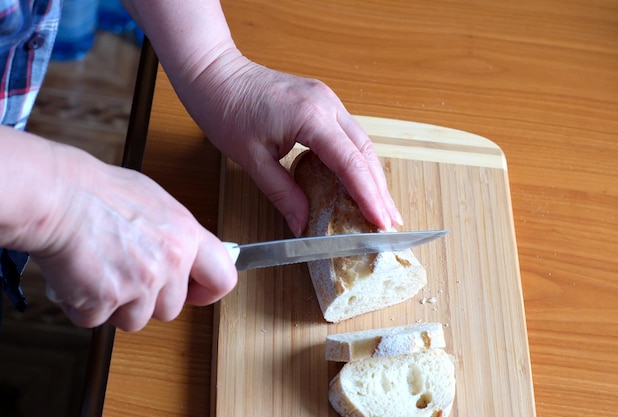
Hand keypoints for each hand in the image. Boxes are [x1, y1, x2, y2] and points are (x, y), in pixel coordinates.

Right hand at [31, 148, 236, 331]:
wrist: (57, 196)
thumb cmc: (98, 192)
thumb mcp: (154, 201)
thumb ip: (175, 233)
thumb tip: (186, 249)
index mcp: (187, 237)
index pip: (222, 278)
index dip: (207, 290)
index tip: (195, 291)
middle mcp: (170, 264)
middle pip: (172, 308)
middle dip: (149, 299)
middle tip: (126, 273)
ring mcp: (139, 285)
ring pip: (136, 320)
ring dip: (116, 306)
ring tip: (100, 272)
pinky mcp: (105, 301)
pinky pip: (97, 320)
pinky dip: (84, 306)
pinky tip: (78, 277)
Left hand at [171, 49, 402, 235]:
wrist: (214, 72)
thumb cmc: (226, 109)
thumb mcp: (251, 159)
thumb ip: (282, 193)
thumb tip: (301, 224)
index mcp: (310, 116)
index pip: (350, 162)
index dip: (368, 195)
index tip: (380, 221)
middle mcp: (326, 104)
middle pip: (365, 151)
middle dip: (380, 189)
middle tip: (390, 221)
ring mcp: (327, 99)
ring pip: (361, 142)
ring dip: (372, 175)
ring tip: (382, 206)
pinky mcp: (322, 101)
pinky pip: (348, 134)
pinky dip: (357, 160)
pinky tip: (360, 180)